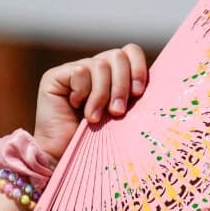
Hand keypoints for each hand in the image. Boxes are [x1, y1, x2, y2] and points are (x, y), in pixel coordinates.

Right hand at [32, 44, 148, 160]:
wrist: (64, 158)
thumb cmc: (97, 143)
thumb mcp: (124, 117)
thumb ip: (133, 96)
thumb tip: (153, 83)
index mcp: (115, 75)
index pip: (131, 52)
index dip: (138, 67)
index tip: (138, 93)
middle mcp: (95, 68)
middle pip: (118, 56)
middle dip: (121, 86)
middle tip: (117, 112)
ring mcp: (75, 70)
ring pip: (100, 65)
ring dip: (101, 95)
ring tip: (94, 118)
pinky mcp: (56, 76)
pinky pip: (80, 71)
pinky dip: (82, 92)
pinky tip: (74, 106)